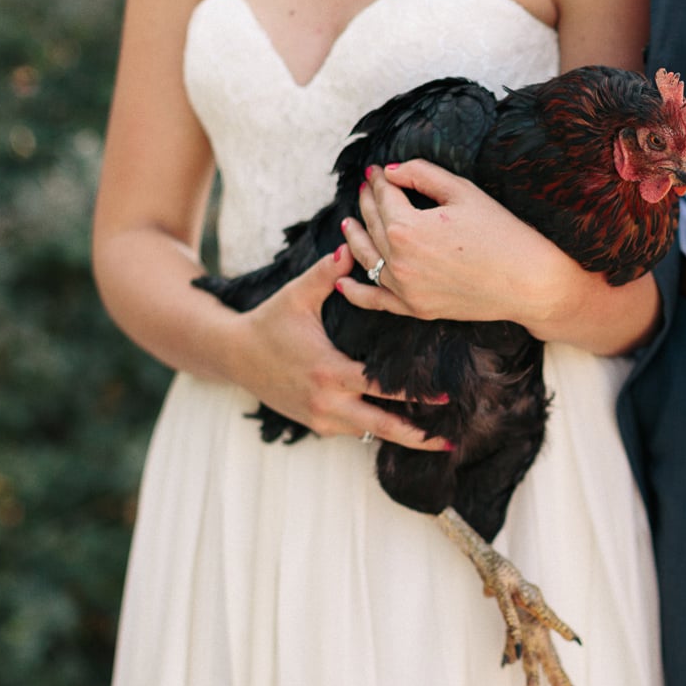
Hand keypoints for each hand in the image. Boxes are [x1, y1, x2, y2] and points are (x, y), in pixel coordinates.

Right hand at [228, 245, 449, 450]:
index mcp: (327, 370)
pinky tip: (404, 427)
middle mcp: (326, 402)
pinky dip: (377, 428)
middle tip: (452, 439)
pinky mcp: (317, 425)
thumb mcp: (296, 296)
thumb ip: (325, 273)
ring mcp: (321, 418)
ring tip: (437, 437)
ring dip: (401, 436)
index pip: (380, 386)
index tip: (447, 394)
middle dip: (418, 436)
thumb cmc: (270, 321)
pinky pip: (354, 431)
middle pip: (381, 427)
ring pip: (369, 433)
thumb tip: (352, 246)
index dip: (415, 393)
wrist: (234, 356)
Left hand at [336, 162, 584, 325]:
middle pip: (372, 225)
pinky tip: (343, 279)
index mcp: (407, 227)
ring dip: (354, 237)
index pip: (384, 197)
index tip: (376, 171)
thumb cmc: (503, 232)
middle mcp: (399, 260)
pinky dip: (355, 290)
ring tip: (348, 222)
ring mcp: (405, 289)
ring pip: (367, 258)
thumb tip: (389, 171)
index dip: (379, 180)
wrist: (529, 282)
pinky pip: (375, 300)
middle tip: (367, 189)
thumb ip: (420, 174)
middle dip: (367, 202)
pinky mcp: (415, 308)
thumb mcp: (463, 192)